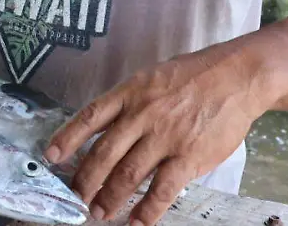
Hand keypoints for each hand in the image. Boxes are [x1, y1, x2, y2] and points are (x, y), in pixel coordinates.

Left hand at [44, 52, 263, 224]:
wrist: (236, 76)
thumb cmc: (193, 76)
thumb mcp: (151, 78)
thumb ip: (128, 102)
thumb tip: (102, 127)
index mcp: (130, 92)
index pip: (90, 117)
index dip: (67, 138)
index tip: (50, 156)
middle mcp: (142, 114)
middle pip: (104, 153)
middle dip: (85, 179)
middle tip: (75, 197)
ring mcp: (165, 137)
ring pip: (128, 174)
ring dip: (110, 198)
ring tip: (99, 212)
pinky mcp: (188, 156)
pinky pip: (162, 190)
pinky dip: (146, 210)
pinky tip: (135, 222)